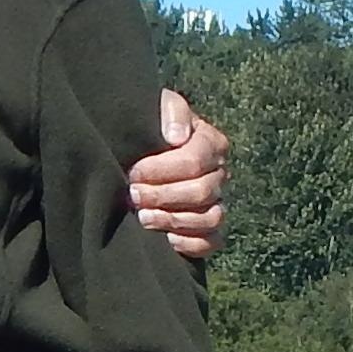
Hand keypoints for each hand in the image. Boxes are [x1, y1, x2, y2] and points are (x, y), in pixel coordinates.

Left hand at [130, 89, 227, 265]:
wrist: (137, 154)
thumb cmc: (148, 129)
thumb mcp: (156, 108)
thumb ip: (170, 111)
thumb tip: (177, 138)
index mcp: (211, 142)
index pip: (195, 160)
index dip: (161, 170)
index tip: (133, 172)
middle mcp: (220, 174)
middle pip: (202, 191)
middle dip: (162, 195)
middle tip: (133, 196)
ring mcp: (217, 202)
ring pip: (211, 218)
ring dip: (174, 220)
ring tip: (143, 218)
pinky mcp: (208, 229)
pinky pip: (212, 242)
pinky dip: (191, 244)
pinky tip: (166, 240)